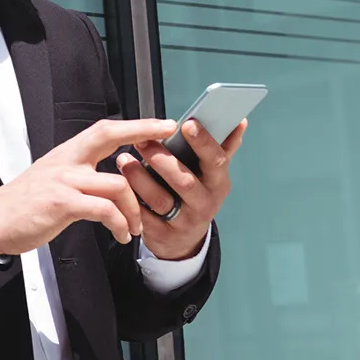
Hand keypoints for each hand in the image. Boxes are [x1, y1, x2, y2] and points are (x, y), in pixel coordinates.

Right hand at [0, 118, 178, 255]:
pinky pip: (104, 210)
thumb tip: (108, 177)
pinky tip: (121, 235)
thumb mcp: (52, 179)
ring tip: (135, 228)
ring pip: (116, 184)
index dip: (136, 125)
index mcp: (66, 154)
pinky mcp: (62, 204)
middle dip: (144, 137)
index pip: (105, 129)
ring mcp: (64, 181)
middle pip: (110, 138)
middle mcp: (66, 161)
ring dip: (134, 210)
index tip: (162, 124)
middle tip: (169, 153)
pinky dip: (119, 224)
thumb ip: (79, 173)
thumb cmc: (24, 205)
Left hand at [117, 119, 246, 259]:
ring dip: (139, 178)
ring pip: (159, 199)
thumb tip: (239, 120)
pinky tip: (120, 184)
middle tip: (141, 140)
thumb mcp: (212, 174)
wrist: (185, 239)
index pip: (216, 161)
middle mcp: (204, 204)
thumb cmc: (197, 195)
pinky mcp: (161, 235)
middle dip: (161, 159)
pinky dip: (130, 199)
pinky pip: (143, 216)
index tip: (187, 124)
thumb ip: (223, 147)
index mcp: (218, 184)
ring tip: (123, 159)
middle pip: (184, 181)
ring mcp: (183, 222)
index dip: (203, 143)